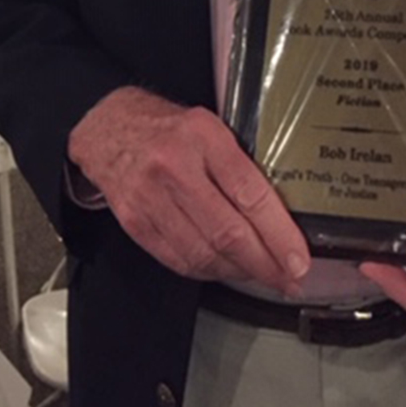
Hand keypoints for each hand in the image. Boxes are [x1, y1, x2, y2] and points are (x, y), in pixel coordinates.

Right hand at [68, 85, 310, 292]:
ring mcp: (151, 198)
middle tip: (289, 280)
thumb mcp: (210, 126)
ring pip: (203, 253)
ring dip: (238, 273)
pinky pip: (178, 260)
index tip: (298, 259)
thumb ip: (239, 163)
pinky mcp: (135, 223)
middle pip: (228, 232)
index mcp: (203, 136)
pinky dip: (207, 271)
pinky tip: (225, 269)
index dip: (279, 234)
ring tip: (260, 275)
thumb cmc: (167, 127)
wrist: (107, 128)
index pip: (250, 194)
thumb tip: (281, 212)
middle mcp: (175, 168)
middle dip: (265, 265)